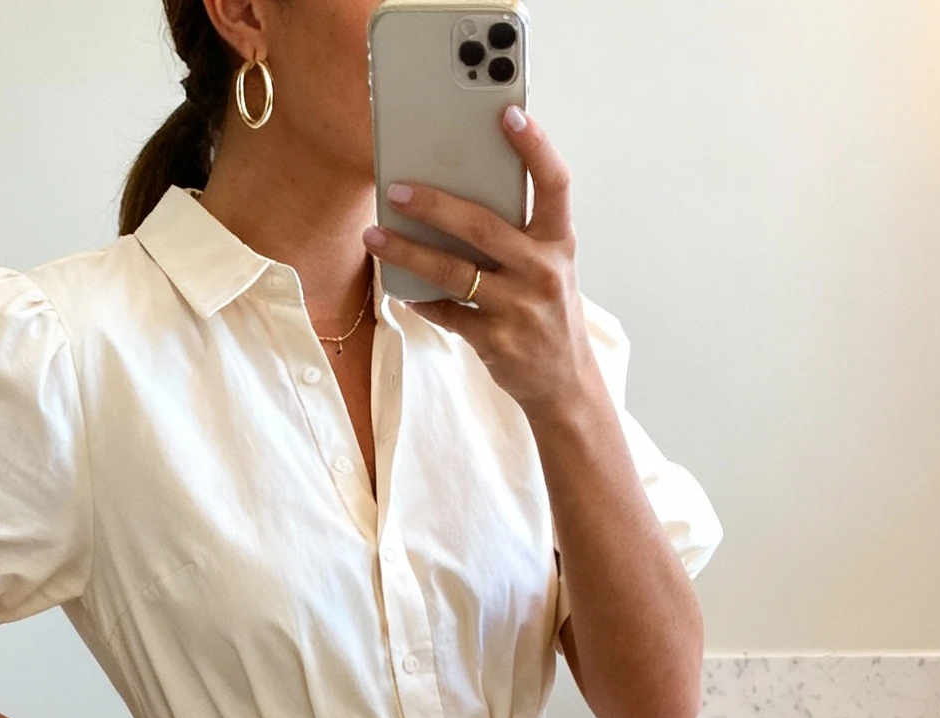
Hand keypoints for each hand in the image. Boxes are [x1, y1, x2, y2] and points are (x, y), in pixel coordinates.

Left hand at [363, 109, 596, 420]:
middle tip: (397, 189)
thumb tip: (456, 191)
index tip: (508, 113)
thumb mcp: (549, 265)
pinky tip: (400, 288)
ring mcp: (519, 308)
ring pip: (454, 272)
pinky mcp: (496, 341)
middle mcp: (543, 271)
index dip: (535, 146)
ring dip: (408, 252)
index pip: (554, 183)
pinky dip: (420, 299)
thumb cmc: (548, 311)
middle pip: (483, 226)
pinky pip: (447, 312)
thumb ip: (518, 231)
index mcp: (559, 242)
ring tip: (375, 235)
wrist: (564, 382)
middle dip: (435, 205)